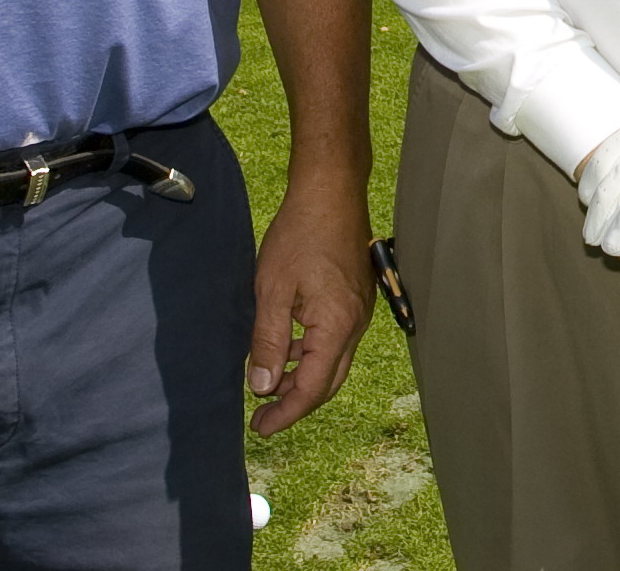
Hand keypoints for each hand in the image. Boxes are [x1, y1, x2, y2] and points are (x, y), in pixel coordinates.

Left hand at [246, 171, 376, 436]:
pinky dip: (312, 354)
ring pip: (333, 361)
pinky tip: (288, 347)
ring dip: (303, 377)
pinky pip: (336, 340)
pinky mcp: (356, 299)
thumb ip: (269, 342)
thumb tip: (262, 388)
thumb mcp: (272, 290)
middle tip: (263, 417)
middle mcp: (356, 324)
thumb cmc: (300, 235)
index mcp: (337, 326)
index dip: (287, 412)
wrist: (331, 191)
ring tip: (268, 383)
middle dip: (297, 402)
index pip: (314, 387)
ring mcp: (360, 311)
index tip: (260, 428)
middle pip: (330, 381)